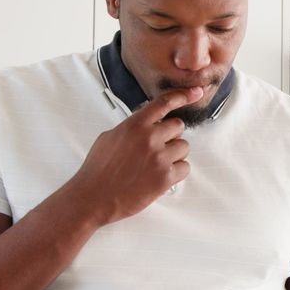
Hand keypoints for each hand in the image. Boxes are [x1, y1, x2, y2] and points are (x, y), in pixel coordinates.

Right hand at [63, 86, 202, 225]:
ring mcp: (159, 158)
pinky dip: (176, 172)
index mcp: (134, 125)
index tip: (196, 92)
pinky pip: (185, 168)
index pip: (164, 103)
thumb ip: (131, 128)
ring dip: (174, 154)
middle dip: (170, 135)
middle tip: (158, 147)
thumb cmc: (98, 169)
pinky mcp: (165, 178)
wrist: (93, 197)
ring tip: (156, 164)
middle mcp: (149, 138)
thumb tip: (146, 125)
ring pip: (184, 147)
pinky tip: (160, 176)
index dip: (183, 96)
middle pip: (178, 126)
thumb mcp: (109, 137)